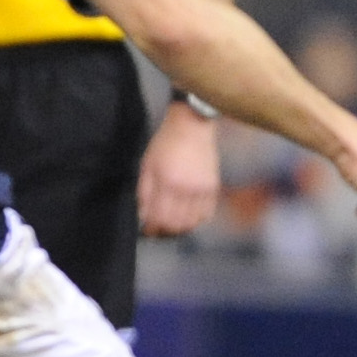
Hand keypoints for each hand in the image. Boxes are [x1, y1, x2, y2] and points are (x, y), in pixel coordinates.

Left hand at [138, 103, 221, 236]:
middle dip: (165, 230)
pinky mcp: (213, 186)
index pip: (160, 217)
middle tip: (159, 229)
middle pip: (176, 224)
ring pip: (192, 222)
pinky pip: (206, 214)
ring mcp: (202, 189)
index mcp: (167, 182)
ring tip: (173, 223)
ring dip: (181, 227)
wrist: (192, 125)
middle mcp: (186, 188)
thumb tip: (143, 215)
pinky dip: (197, 219)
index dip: (152, 228)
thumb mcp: (147, 165)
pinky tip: (188, 215)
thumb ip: (144, 192)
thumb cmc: (166, 142)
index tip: (148, 230)